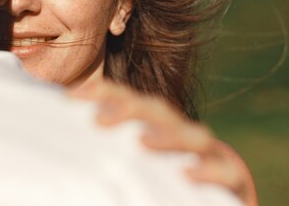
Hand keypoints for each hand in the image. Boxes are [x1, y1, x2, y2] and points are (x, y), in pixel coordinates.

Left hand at [68, 80, 258, 205]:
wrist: (210, 195)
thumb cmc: (158, 176)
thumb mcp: (129, 159)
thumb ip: (102, 148)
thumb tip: (59, 135)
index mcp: (151, 124)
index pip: (126, 99)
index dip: (103, 93)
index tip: (72, 99)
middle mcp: (177, 131)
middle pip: (155, 111)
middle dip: (129, 109)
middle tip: (98, 122)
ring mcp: (206, 153)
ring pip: (191, 135)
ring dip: (168, 137)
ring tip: (142, 143)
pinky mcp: (230, 177)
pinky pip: (224, 170)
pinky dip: (209, 171)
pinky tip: (188, 175)